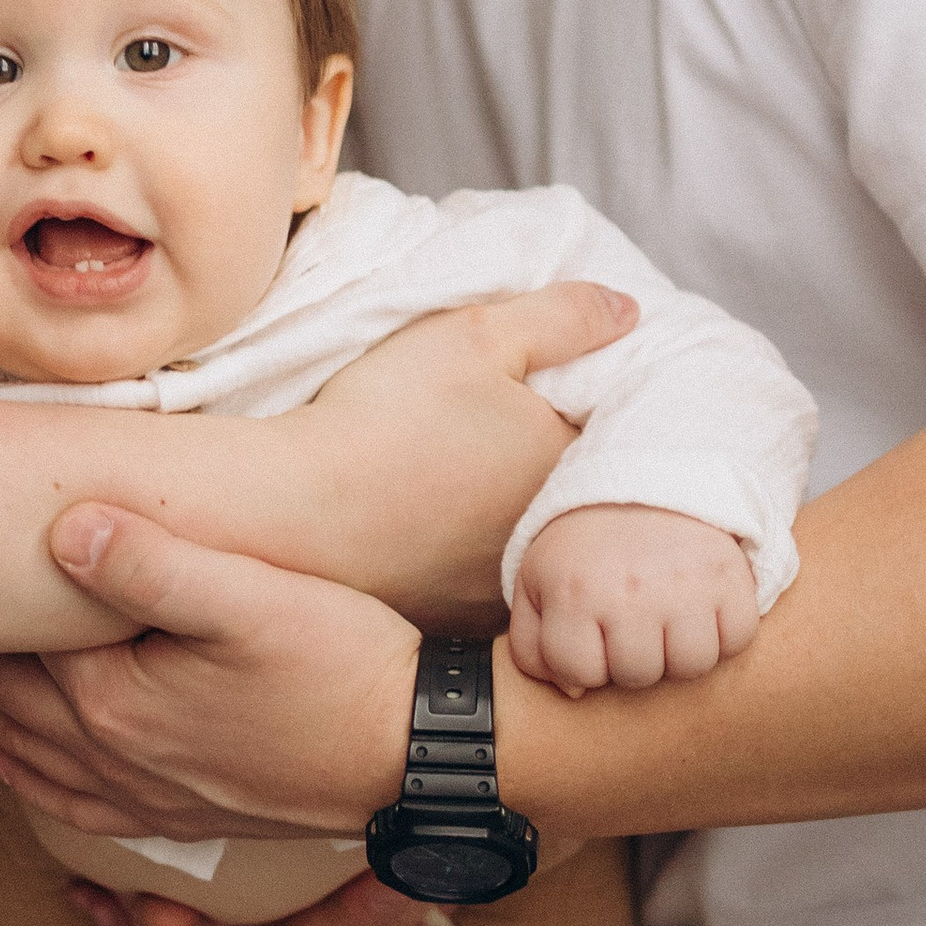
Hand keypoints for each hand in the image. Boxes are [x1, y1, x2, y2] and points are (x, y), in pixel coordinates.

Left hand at [0, 508, 419, 841]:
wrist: (421, 758)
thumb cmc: (345, 665)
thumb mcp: (249, 595)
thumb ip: (151, 562)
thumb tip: (61, 529)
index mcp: (115, 706)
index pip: (10, 652)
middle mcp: (119, 762)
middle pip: (8, 704)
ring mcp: (153, 796)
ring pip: (33, 756)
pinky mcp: (190, 812)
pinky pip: (80, 804)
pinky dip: (33, 783)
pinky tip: (15, 765)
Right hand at [255, 280, 639, 619]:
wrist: (294, 509)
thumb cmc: (387, 415)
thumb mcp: (478, 335)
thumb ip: (562, 317)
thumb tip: (631, 312)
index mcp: (568, 468)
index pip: (616, 430)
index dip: (588, 398)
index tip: (555, 380)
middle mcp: (551, 539)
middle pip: (574, 487)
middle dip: (553, 454)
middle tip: (507, 421)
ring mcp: (504, 586)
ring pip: (530, 533)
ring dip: (511, 505)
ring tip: (466, 465)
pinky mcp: (455, 614)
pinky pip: (483, 572)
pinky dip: (469, 544)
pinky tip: (433, 513)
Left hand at [509, 502, 759, 693]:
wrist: (648, 472)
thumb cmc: (587, 541)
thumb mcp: (537, 580)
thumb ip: (533, 644)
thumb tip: (573, 692)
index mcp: (573, 591)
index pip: (581, 675)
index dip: (587, 663)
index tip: (593, 632)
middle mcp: (629, 590)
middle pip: (639, 675)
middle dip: (634, 656)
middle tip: (633, 619)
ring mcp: (684, 585)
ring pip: (691, 665)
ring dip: (681, 649)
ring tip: (669, 615)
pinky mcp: (730, 577)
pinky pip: (737, 640)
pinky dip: (726, 632)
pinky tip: (703, 606)